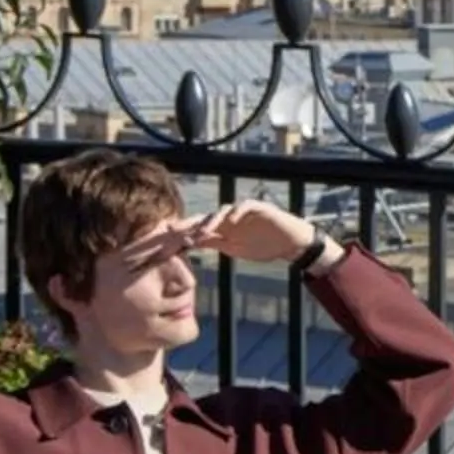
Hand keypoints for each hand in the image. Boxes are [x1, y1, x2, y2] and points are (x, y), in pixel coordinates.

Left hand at [182, 198, 324, 268]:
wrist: (290, 243)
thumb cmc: (263, 245)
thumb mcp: (233, 247)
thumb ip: (212, 242)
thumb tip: (188, 243)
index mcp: (221, 227)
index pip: (197, 229)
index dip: (181, 235)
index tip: (163, 245)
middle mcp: (228, 217)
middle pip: (204, 218)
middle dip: (188, 225)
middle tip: (170, 233)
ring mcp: (242, 211)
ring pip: (222, 211)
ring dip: (210, 222)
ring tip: (201, 233)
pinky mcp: (259, 208)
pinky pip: (245, 206)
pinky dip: (237, 212)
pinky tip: (230, 221)